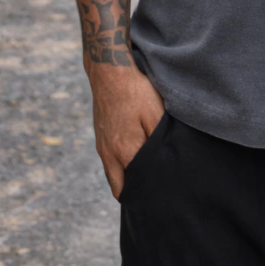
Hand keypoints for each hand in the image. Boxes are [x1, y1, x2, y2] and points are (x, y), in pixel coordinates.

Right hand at [87, 62, 164, 199]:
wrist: (109, 72)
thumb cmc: (136, 91)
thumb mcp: (156, 113)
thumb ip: (159, 140)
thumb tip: (164, 163)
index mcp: (125, 151)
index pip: (137, 185)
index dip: (149, 190)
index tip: (161, 193)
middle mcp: (109, 154)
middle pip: (120, 188)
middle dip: (134, 193)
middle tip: (151, 191)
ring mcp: (102, 146)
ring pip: (112, 176)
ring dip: (125, 180)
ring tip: (144, 177)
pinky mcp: (100, 137)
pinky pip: (108, 162)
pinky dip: (118, 167)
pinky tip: (132, 158)